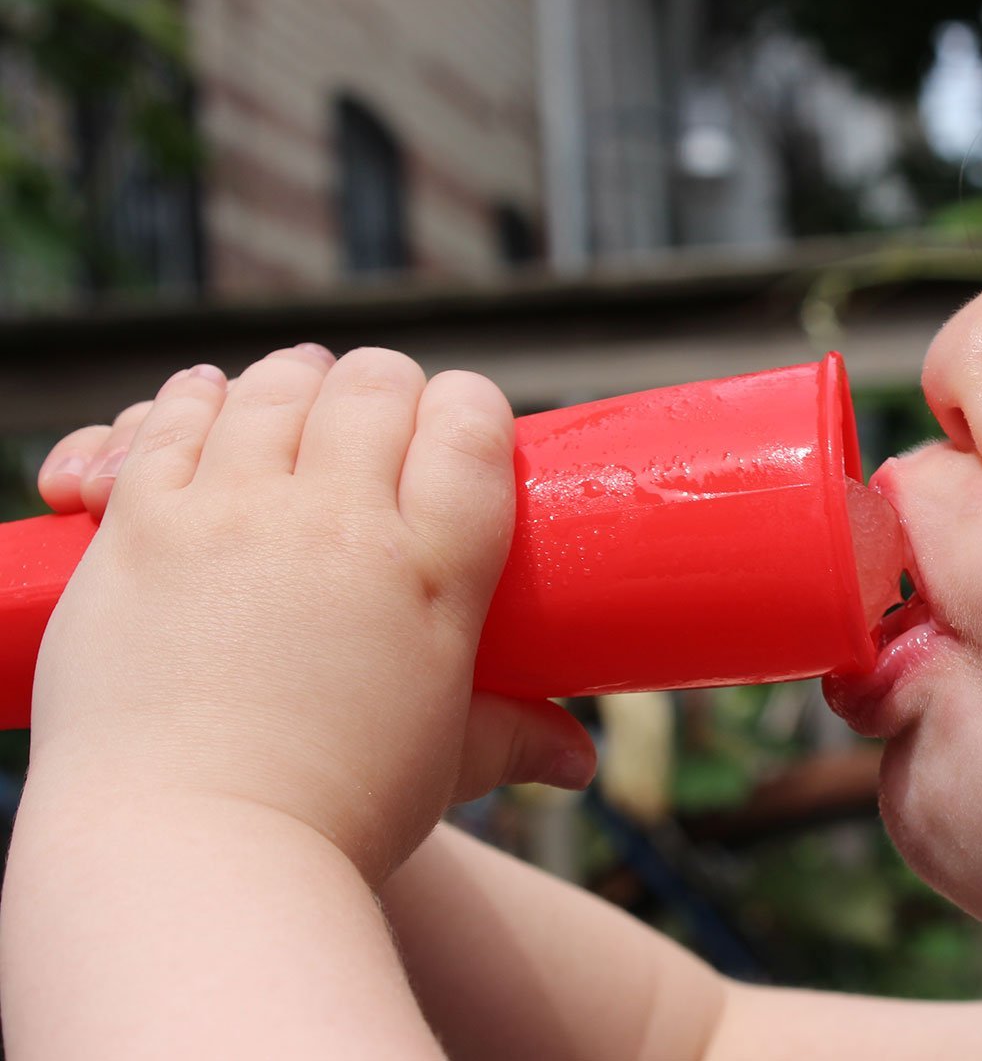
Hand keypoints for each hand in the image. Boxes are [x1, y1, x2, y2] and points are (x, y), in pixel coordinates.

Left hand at [31, 344, 595, 882]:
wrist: (193, 859)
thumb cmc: (338, 818)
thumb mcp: (450, 767)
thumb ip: (519, 739)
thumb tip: (581, 764)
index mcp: (431, 570)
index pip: (466, 422)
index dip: (467, 405)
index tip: (454, 425)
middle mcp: (336, 522)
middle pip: (373, 384)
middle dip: (383, 388)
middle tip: (372, 423)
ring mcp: (233, 516)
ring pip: (272, 387)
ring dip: (293, 382)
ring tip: (296, 403)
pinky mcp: (141, 527)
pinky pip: (170, 422)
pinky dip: (194, 400)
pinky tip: (209, 400)